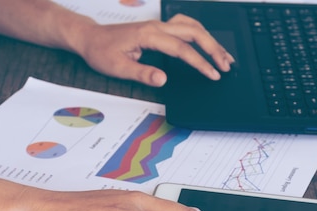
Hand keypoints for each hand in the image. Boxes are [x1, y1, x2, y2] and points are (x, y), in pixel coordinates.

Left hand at [75, 14, 234, 85]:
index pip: (182, 49)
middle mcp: (157, 27)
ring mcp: (159, 25)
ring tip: (224, 56)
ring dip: (210, 40)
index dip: (200, 62)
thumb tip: (163, 79)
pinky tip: (208, 43)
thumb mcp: (117, 68)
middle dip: (213, 49)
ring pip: (192, 26)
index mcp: (148, 35)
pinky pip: (186, 25)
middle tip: (226, 65)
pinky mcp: (159, 28)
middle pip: (194, 32)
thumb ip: (142, 73)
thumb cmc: (101, 51)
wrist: (90, 38)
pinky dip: (201, 34)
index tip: (212, 74)